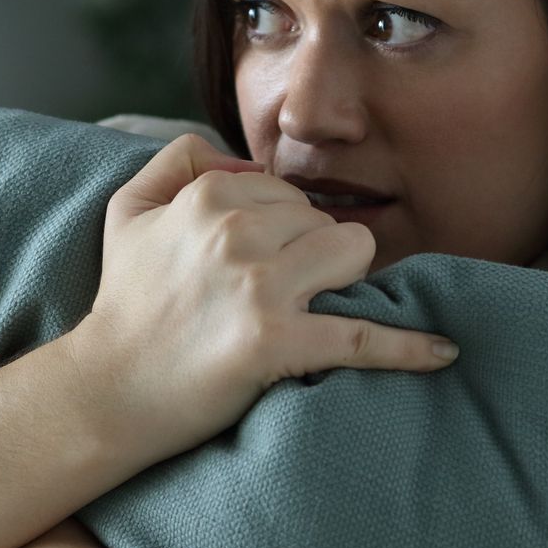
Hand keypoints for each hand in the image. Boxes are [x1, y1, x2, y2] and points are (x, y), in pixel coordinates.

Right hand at [69, 133, 459, 464]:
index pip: (290, 192)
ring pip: (353, 255)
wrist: (106, 391)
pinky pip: (363, 337)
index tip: (268, 262)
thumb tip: (241, 156)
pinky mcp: (276, 342)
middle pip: (326, 221)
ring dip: (345, 280)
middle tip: (283, 293)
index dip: (286, 228)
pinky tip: (442, 352)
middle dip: (315, 254)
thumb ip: (177, 158)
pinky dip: (407, 347)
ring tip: (317, 308)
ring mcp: (259, 287)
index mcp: (208, 195)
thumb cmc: (123, 303)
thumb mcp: (127, 209)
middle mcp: (236, 231)